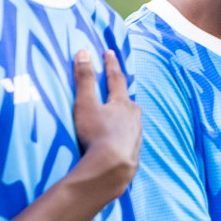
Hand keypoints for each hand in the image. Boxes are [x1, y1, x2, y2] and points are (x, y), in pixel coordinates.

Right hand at [72, 49, 141, 200]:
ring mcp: (137, 134)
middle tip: (117, 86)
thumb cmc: (97, 134)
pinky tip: (121, 138)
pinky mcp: (135, 150)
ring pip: (131, 119)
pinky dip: (125, 133)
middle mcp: (134, 116)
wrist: (112, 168)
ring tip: (120, 113)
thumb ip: (85, 79)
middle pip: (127, 100)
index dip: (111, 64)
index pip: (116, 78)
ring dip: (125, 114)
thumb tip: (84, 53)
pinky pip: (130, 136)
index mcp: (122, 103)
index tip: (109, 52)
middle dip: (121, 92)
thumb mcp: (86, 104)